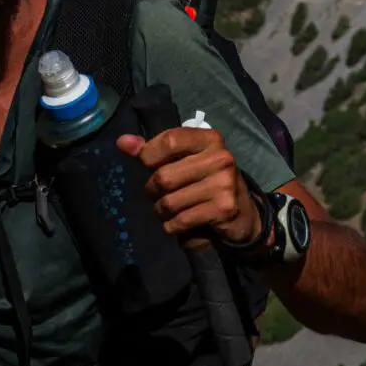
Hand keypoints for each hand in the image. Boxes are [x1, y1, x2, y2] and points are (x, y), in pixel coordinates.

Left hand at [117, 128, 262, 245]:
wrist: (243, 214)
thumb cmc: (206, 182)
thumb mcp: (184, 161)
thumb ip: (152, 151)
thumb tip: (122, 142)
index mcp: (209, 139)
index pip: (170, 140)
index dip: (149, 155)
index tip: (147, 165)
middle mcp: (220, 157)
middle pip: (164, 176)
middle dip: (152, 191)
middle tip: (159, 195)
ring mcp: (224, 183)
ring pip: (169, 202)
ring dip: (161, 212)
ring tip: (169, 210)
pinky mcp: (224, 208)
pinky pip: (180, 220)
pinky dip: (172, 226)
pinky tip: (178, 223)